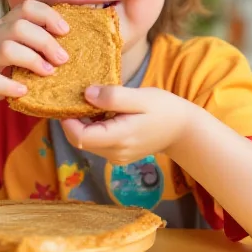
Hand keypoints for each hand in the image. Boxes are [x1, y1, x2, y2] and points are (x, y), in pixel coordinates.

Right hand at [0, 0, 69, 119]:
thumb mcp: (7, 52)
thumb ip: (28, 44)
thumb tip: (66, 45)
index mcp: (0, 27)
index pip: (25, 7)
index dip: (48, 15)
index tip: (65, 31)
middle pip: (20, 27)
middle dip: (47, 42)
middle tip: (63, 59)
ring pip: (7, 49)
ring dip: (33, 60)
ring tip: (48, 73)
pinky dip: (11, 86)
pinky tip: (25, 91)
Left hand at [60, 85, 193, 164]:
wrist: (183, 130)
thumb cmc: (164, 110)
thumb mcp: (140, 97)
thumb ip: (113, 97)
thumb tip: (86, 94)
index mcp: (118, 139)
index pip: (79, 137)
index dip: (68, 120)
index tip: (69, 100)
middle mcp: (114, 153)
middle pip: (80, 141)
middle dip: (74, 120)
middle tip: (79, 97)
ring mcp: (115, 157)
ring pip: (87, 142)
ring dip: (84, 124)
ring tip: (93, 103)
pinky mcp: (117, 155)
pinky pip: (97, 143)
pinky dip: (94, 128)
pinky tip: (104, 113)